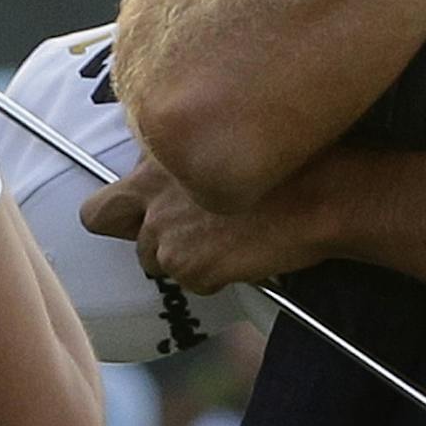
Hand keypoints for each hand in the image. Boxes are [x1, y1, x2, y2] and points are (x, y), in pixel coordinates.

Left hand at [78, 155, 325, 293]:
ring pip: (156, 260)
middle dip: (131, 230)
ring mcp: (167, 234)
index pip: (105, 190)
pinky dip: (215, 277)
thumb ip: (184, 160)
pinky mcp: (192, 266)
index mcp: (156, 157)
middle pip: (103, 221)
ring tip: (226, 241)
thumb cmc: (287, 163)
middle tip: (171, 235)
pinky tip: (245, 256)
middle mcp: (151, 194)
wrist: (322, 195)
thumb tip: (176, 174)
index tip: (151, 204)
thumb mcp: (223, 142)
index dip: (125, 203)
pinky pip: (194, 283)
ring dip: (182, 256)